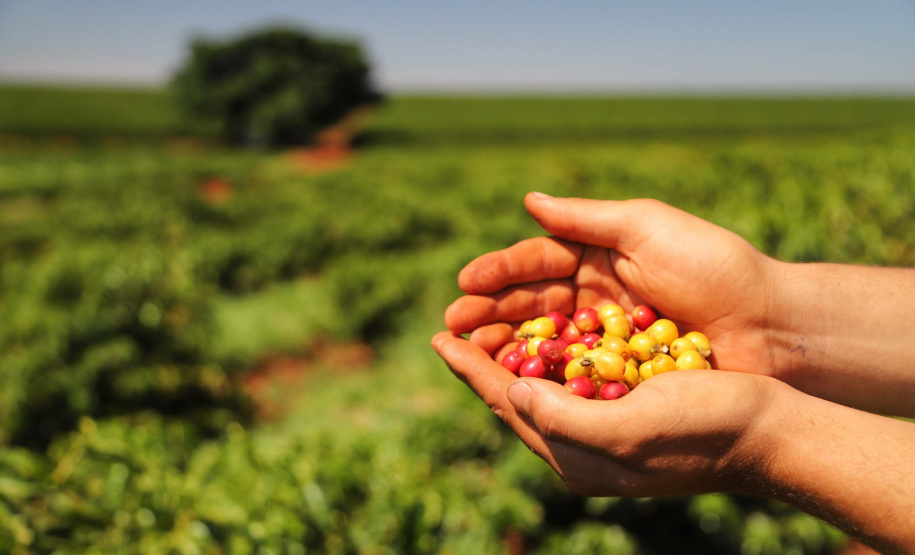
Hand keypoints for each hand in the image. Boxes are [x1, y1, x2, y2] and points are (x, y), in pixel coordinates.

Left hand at [431, 332, 780, 496]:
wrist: (765, 432)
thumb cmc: (701, 429)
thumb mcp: (627, 428)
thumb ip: (561, 419)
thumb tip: (511, 394)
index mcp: (575, 456)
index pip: (507, 405)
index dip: (471, 370)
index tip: (438, 339)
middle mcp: (582, 445)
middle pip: (515, 397)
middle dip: (482, 360)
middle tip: (451, 326)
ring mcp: (603, 427)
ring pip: (540, 387)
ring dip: (511, 354)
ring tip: (485, 325)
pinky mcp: (625, 408)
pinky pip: (571, 380)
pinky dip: (550, 353)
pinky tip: (543, 332)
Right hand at [445, 193, 779, 376]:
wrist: (770, 327)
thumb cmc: (714, 267)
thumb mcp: (648, 228)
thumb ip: (587, 218)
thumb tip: (528, 202)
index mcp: (600, 255)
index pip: (538, 261)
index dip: (500, 272)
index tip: (465, 282)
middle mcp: (596, 295)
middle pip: (532, 303)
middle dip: (491, 312)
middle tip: (454, 324)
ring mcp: (605, 336)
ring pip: (544, 339)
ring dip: (505, 345)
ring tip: (470, 352)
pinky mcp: (619, 373)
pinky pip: (571, 372)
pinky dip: (540, 376)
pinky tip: (511, 381)